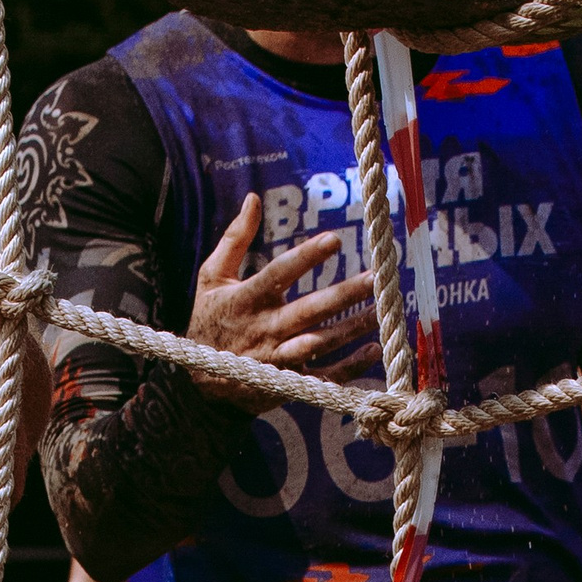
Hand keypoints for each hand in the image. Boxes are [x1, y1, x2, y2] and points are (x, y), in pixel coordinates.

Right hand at [185, 197, 379, 401]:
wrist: (201, 383)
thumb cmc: (209, 320)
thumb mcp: (211, 277)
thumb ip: (235, 238)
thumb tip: (253, 198)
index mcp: (247, 298)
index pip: (280, 273)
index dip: (306, 257)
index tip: (334, 239)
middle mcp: (264, 329)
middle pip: (309, 310)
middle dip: (343, 295)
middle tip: (374, 278)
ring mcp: (277, 358)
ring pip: (320, 342)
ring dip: (352, 328)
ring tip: (380, 310)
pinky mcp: (288, 383)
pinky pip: (323, 377)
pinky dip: (350, 367)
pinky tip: (372, 349)